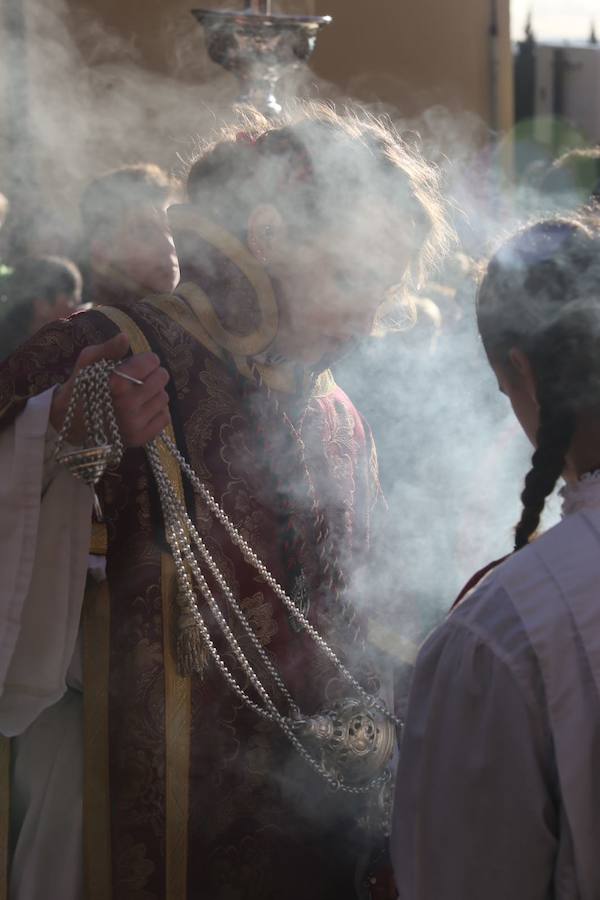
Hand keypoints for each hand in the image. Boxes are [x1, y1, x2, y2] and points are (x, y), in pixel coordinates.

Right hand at [50, 332, 170, 447]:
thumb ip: (108, 348)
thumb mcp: (87, 361)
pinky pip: (164, 418)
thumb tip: (125, 336)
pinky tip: (141, 409)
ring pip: (164, 398)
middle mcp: (127, 405)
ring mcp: (134, 424)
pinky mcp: (140, 438)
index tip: (138, 363)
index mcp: (115, 383)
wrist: (69, 422)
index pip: (152, 362)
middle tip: (140, 378)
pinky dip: (156, 412)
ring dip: (154, 393)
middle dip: (153, 374)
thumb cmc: (81, 386)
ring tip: (138, 394)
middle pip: (162, 378)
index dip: (147, 359)